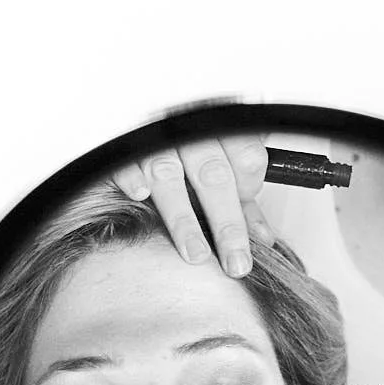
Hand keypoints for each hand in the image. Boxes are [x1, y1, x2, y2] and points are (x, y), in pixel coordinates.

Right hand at [111, 136, 275, 277]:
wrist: (142, 123)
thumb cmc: (191, 152)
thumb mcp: (222, 168)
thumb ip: (241, 201)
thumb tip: (261, 238)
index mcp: (223, 133)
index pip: (247, 159)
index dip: (249, 191)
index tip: (247, 225)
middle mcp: (191, 134)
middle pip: (214, 177)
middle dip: (227, 225)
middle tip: (235, 261)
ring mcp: (154, 140)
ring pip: (170, 175)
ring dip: (183, 219)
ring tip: (195, 253)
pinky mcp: (121, 147)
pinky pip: (127, 161)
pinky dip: (133, 177)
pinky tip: (140, 195)